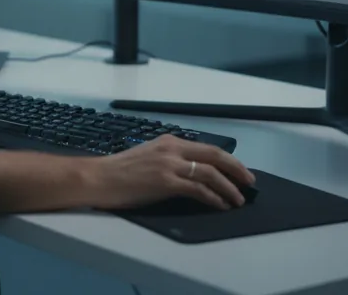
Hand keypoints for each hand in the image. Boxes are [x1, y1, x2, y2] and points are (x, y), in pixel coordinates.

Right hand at [86, 135, 255, 210]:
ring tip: (238, 200)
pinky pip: (198, 190)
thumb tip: (190, 172)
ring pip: (210, 173)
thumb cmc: (118, 172)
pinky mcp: (165, 182)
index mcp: (169, 141)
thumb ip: (169, 160)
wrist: (98, 178)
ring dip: (228, 188)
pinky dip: (213, 198)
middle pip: (214, 155)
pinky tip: (220, 205)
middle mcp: (172, 149)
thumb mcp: (148, 156)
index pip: (206, 148)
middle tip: (249, 182)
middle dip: (236, 169)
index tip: (239, 170)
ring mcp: (169, 165)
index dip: (227, 159)